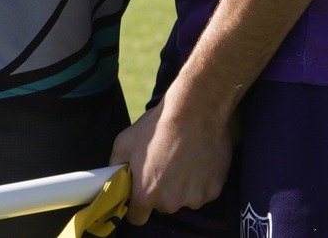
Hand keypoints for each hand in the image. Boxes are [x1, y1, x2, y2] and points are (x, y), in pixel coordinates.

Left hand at [108, 99, 232, 225]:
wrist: (196, 110)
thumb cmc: (159, 125)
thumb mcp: (124, 142)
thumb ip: (115, 166)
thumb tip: (114, 178)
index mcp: (146, 194)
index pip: (137, 217)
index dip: (137, 204)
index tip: (142, 189)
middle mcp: (170, 203)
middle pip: (162, 206)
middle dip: (162, 191)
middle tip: (165, 164)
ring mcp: (194, 198)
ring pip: (184, 199)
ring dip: (183, 186)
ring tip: (184, 158)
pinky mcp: (213, 190)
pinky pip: (203, 191)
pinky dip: (201, 180)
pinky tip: (198, 158)